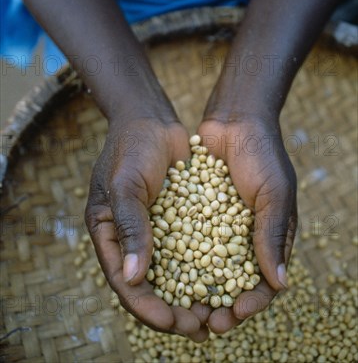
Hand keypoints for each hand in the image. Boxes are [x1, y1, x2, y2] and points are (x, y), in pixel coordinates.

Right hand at [85, 112, 209, 340]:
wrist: (152, 119)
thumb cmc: (131, 147)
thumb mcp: (125, 184)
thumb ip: (130, 227)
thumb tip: (134, 278)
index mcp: (108, 235)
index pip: (125, 283)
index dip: (147, 307)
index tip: (172, 322)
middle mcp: (132, 238)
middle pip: (152, 287)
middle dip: (175, 311)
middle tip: (202, 328)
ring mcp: (156, 230)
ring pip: (175, 274)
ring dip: (194, 296)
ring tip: (218, 315)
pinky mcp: (179, 220)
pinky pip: (191, 251)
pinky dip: (205, 268)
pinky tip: (227, 280)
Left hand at [197, 115, 296, 333]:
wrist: (234, 119)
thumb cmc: (263, 155)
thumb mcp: (275, 193)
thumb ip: (272, 234)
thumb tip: (279, 284)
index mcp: (268, 237)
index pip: (263, 282)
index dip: (250, 303)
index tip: (234, 314)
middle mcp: (241, 236)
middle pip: (230, 281)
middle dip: (219, 303)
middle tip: (204, 322)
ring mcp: (215, 226)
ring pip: (204, 266)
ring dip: (195, 288)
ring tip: (181, 306)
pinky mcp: (193, 212)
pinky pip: (185, 240)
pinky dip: (177, 258)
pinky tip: (163, 272)